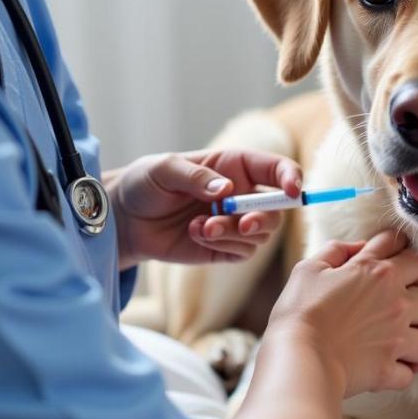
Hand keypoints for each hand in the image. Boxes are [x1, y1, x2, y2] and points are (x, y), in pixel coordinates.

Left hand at [105, 149, 302, 266]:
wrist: (125, 219)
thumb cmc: (145, 183)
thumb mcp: (164, 169)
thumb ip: (196, 176)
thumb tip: (227, 189)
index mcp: (236, 166)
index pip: (277, 169)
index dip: (291, 177)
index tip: (292, 190)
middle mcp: (242, 194)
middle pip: (276, 209)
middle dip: (263, 218)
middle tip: (242, 224)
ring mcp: (234, 223)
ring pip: (260, 234)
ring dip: (233, 233)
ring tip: (201, 228)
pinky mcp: (223, 248)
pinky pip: (241, 252)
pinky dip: (223, 246)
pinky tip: (196, 234)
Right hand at [267, 231, 417, 396]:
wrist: (298, 358)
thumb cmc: (299, 311)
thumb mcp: (309, 268)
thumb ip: (336, 251)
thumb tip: (359, 246)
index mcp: (375, 270)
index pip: (399, 244)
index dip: (396, 245)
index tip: (390, 253)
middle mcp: (395, 301)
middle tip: (401, 299)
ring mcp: (396, 337)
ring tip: (402, 337)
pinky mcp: (389, 369)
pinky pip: (410, 372)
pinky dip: (403, 370)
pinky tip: (392, 365)